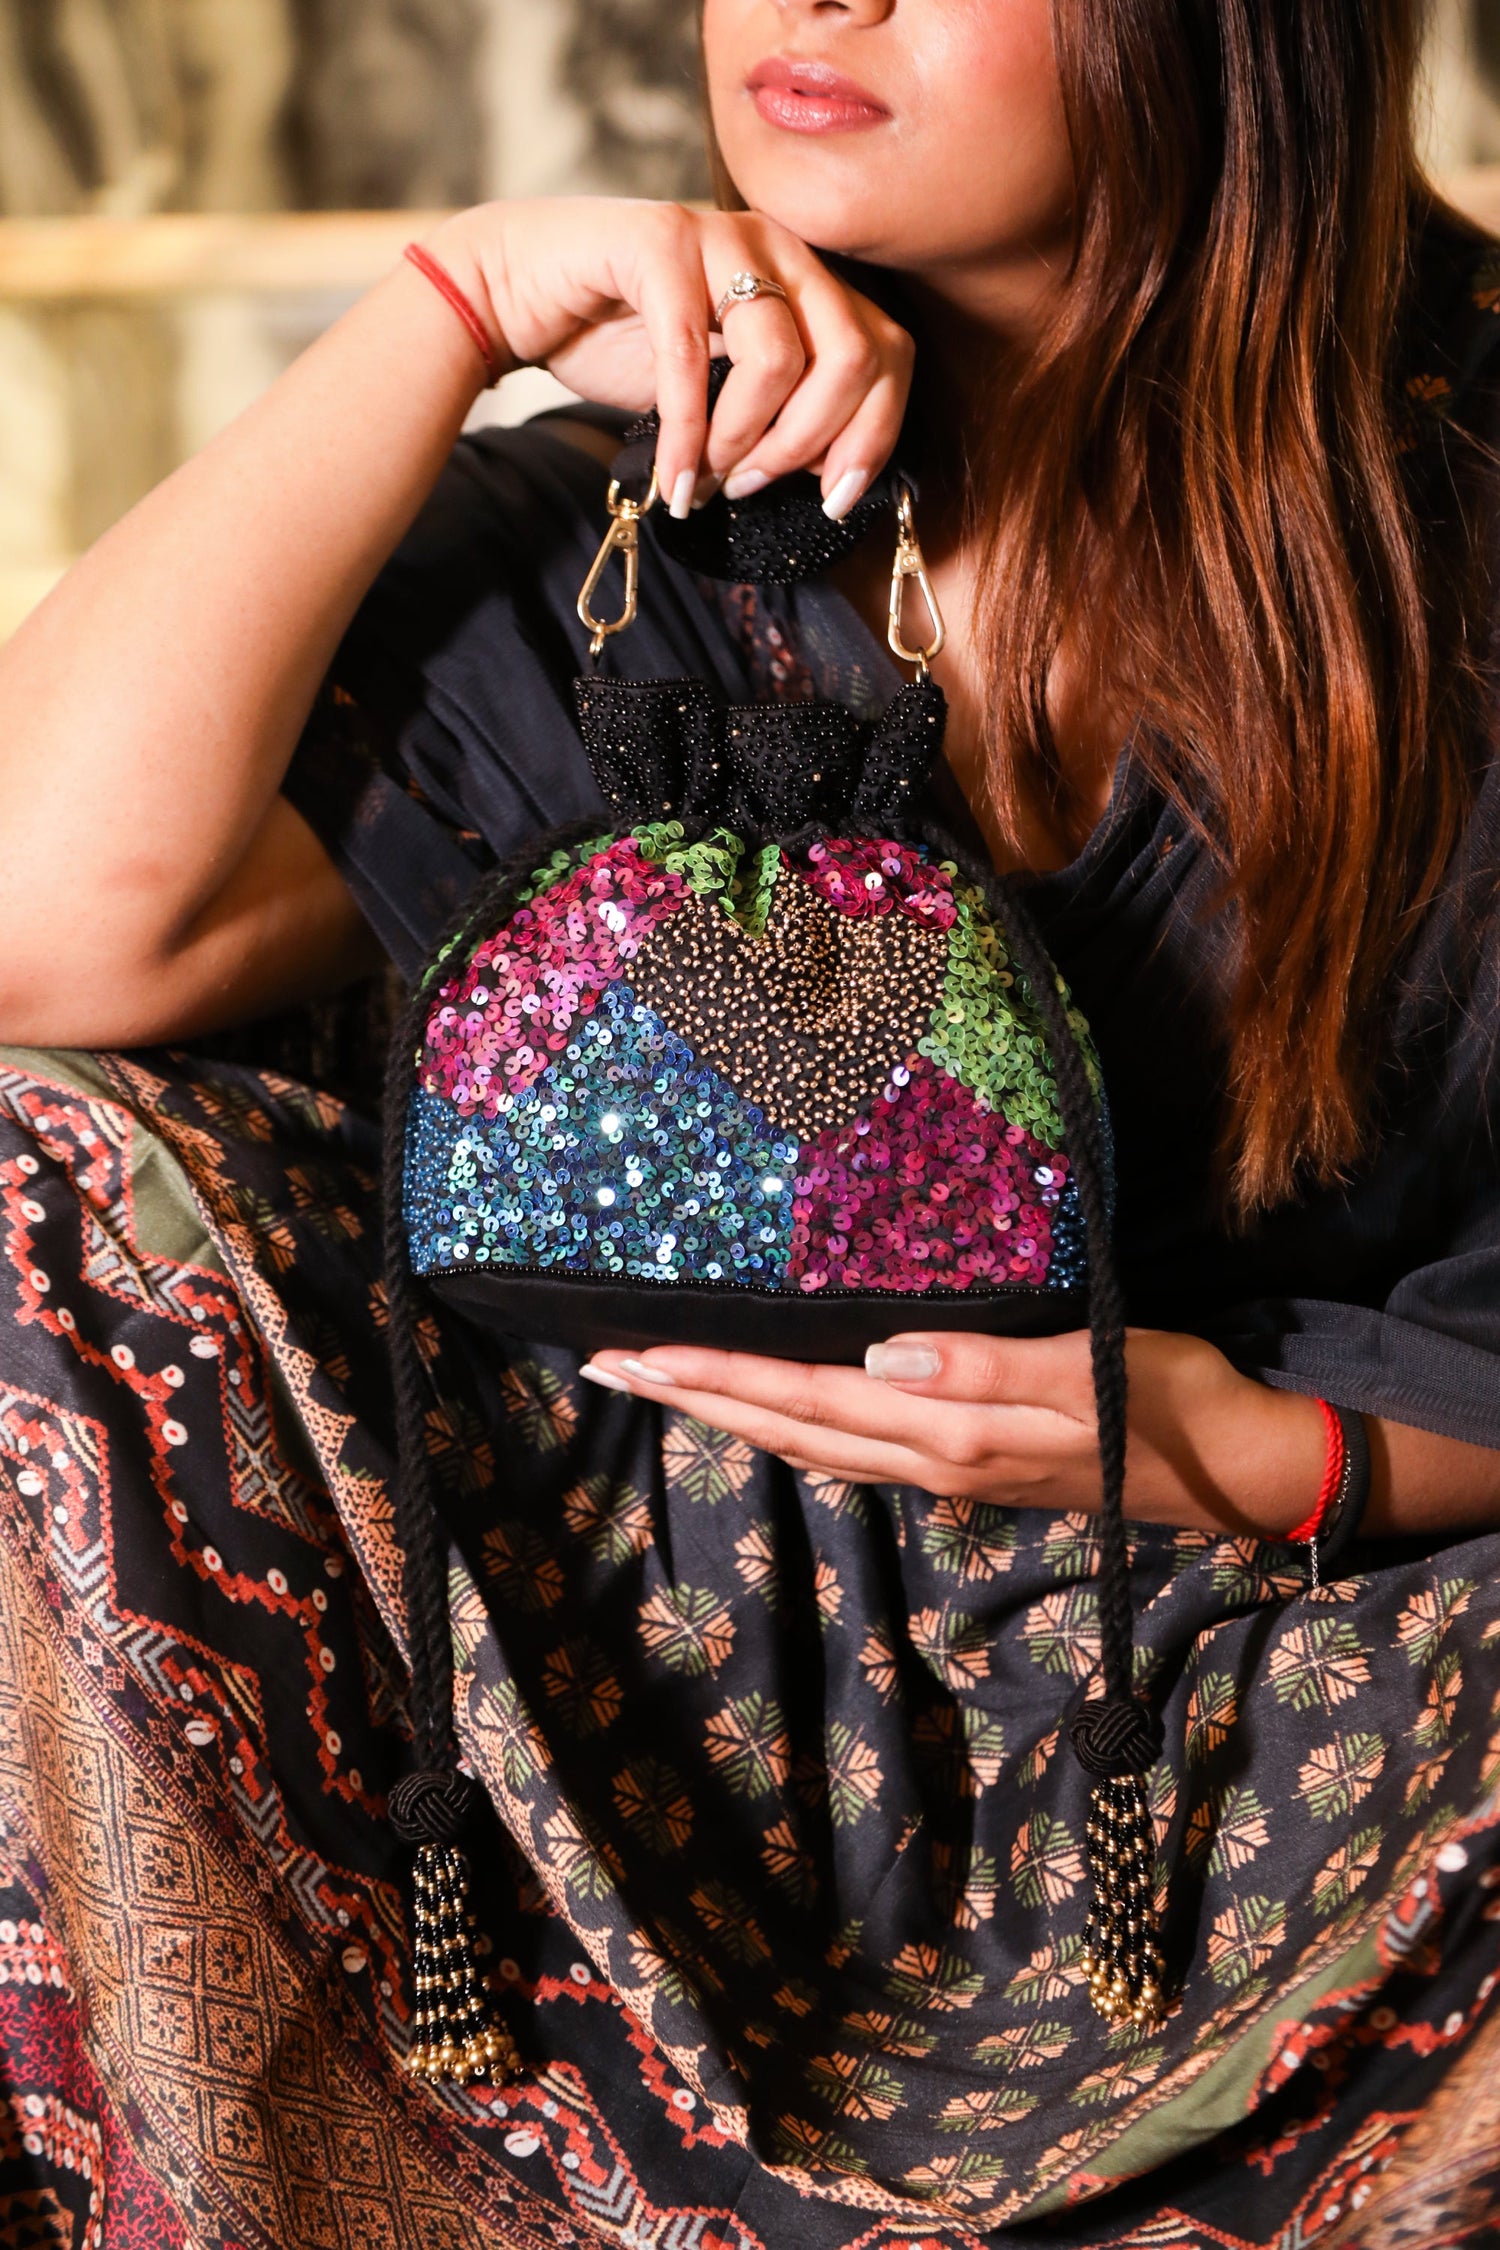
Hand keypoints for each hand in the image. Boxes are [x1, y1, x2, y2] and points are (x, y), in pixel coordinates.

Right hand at [424, 198, 913, 518]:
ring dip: (746, 440)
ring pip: (781, 356)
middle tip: (759, 486)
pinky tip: (674, 482)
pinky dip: (688, 437)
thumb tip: (827, 473)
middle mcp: (779, 247)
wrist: (520, 292)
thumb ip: (780, 411)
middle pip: (854, 355)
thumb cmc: (622, 341)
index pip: (887, 353)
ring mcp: (722, 236)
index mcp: (808, 278)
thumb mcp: (721, 385)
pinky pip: (692, 359)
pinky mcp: (659, 244)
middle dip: (812, 444)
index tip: (834, 499)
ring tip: (713, 476)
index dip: (874, 435)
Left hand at [581, 1328, 1330, 1534]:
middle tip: (605, 1365)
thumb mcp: (1091, 1374)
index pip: (802, 1401)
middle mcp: (929, 1459)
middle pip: (785, 1428)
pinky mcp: (966, 1464)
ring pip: (809, 1444)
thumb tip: (881, 1357)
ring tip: (664, 1385)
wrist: (1234, 1470)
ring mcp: (944, 1470)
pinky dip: (790, 1426)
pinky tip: (774, 1413)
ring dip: (730, 1414)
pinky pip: (848, 1449)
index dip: (716, 1379)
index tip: (634, 1355)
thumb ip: (987, 1366)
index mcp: (948, 1432)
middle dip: (693, 1398)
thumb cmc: (1171, 1405)